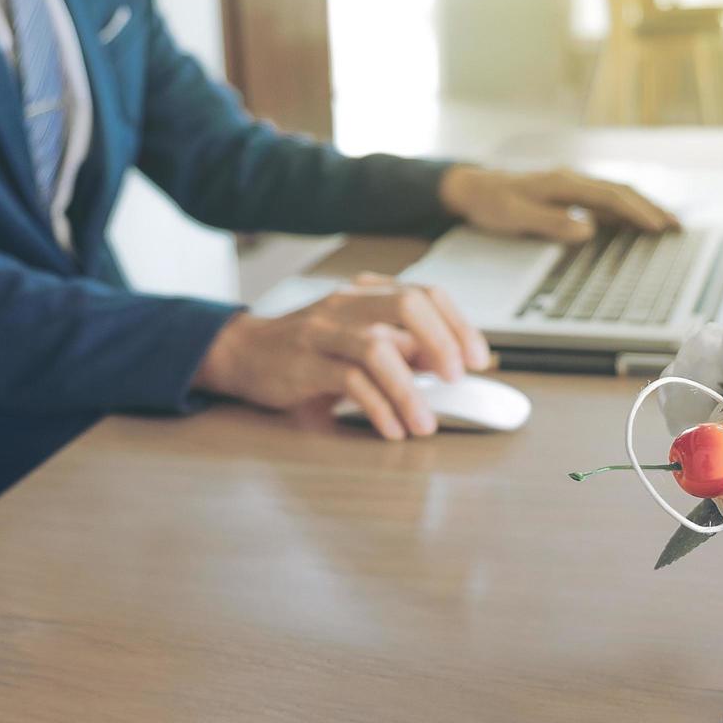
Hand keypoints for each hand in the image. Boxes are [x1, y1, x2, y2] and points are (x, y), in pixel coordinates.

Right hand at [195, 275, 490, 439]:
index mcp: (367, 294)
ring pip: (377, 348)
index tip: (478, 359)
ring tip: (424, 424)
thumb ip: (403, 348)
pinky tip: (392, 428)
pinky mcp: (302, 363)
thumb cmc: (310, 350)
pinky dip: (378, 407)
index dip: (458, 325)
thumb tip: (453, 362)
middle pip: (407, 304)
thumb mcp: (361, 342)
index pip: (426, 294)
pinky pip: (348, 381)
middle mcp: (347, 304)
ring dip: (409, 390)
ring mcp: (323, 331)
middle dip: (441, 342)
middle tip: (456, 379)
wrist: (244, 354)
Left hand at [438, 165, 678, 242]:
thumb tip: (587, 228)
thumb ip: (550, 222)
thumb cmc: (492, 204)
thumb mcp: (515, 216)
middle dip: (650, 208)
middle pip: (621, 191)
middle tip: (677, 227)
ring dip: (642, 208)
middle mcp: (572, 179)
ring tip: (667, 225)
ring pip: (616, 194)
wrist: (474, 188)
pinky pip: (604, 200)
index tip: (657, 227)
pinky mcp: (569, 194)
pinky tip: (636, 223)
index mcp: (563, 182)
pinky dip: (626, 210)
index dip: (636, 211)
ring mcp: (572, 185)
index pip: (609, 196)